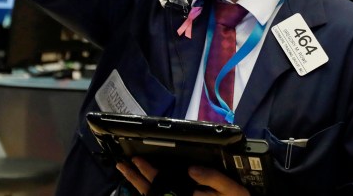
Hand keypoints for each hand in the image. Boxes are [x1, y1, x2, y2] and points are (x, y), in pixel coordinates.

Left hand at [116, 157, 248, 195]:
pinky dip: (149, 193)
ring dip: (138, 185)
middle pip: (150, 193)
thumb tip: (191, 168)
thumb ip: (212, 179)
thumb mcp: (231, 191)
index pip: (161, 184)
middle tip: (122, 165)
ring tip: (127, 173)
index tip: (136, 159)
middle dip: (135, 178)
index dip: (147, 171)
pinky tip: (145, 186)